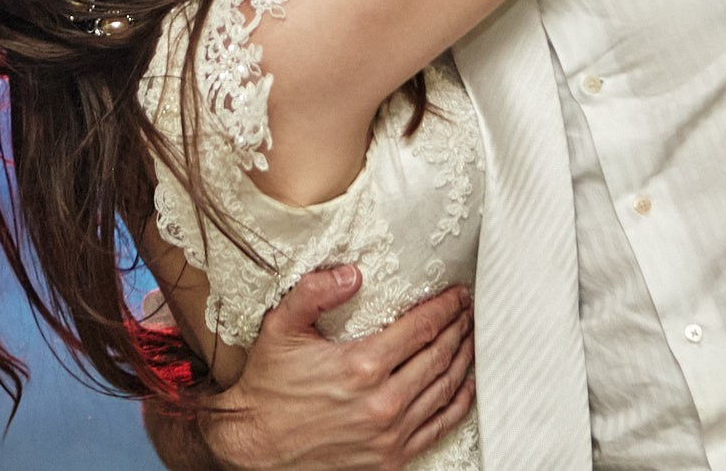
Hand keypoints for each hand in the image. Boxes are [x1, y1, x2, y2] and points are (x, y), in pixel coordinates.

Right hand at [202, 266, 475, 470]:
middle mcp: (383, 402)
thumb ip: (314, 292)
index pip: (421, 328)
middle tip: (469, 310)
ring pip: (444, 389)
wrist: (255, 445)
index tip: (458, 293)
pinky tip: (465, 385)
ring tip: (470, 337)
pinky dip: (458, 403)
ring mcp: (390, 435)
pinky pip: (438, 427)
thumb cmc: (269, 385)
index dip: (446, 307)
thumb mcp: (281, 328)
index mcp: (361, 366)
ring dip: (462, 359)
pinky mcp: (391, 459)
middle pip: (439, 356)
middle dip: (459, 328)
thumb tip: (352, 273)